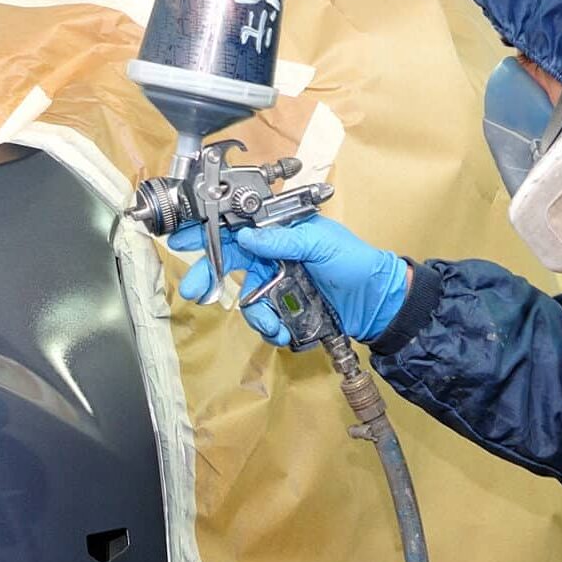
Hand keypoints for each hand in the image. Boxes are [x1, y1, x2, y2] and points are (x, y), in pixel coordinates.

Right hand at [166, 214, 408, 346]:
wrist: (378, 303)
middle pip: (231, 263)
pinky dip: (271, 328)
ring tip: (271, 326)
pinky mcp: (286, 307)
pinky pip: (265, 318)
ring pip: (248, 298)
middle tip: (195, 290)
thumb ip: (282, 241)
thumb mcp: (321, 243)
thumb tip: (247, 237)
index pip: (239, 228)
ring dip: (255, 315)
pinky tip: (283, 333)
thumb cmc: (356, 263)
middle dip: (211, 277)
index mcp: (282, 232)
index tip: (183, 240)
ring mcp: (280, 282)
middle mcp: (276, 255)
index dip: (209, 233)